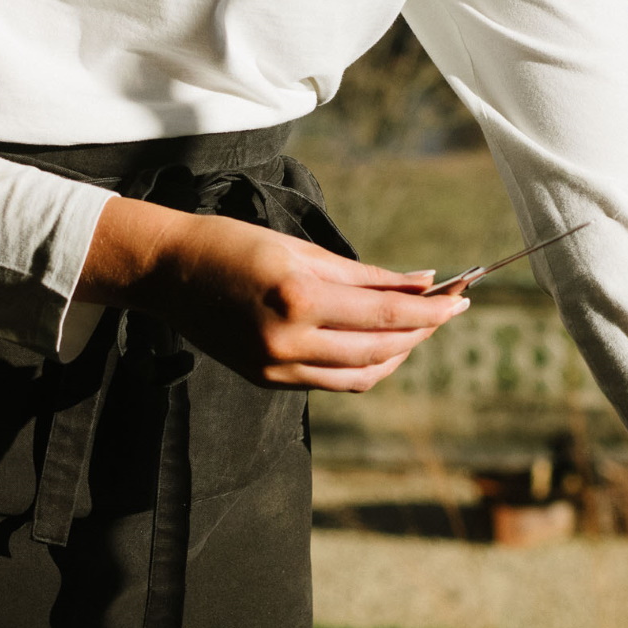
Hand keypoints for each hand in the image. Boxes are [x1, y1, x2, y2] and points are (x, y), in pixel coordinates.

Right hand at [76, 195, 468, 390]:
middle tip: (448, 310)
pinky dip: (365, 366)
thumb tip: (422, 282)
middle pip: (381, 350)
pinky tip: (380, 343)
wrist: (165, 273)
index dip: (431, 311)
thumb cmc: (231, 245)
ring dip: (398, 354)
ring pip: (361, 376)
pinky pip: (333, 382)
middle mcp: (288, 340)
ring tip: (418, 328)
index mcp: (298, 297)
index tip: (462, 300)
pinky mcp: (268, 380)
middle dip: (422, 332)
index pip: (385, 313)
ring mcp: (276, 367)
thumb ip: (364, 273)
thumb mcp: (300, 249)